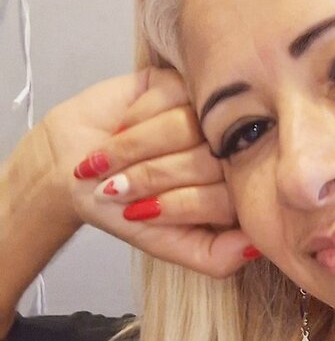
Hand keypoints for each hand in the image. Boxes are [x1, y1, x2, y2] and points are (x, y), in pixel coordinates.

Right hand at [42, 66, 259, 277]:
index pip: (229, 197)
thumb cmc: (122, 207)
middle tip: (123, 185)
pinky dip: (135, 118)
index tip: (143, 213)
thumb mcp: (168, 245)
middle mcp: (226, 150)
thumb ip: (216, 257)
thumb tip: (257, 246)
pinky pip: (168, 97)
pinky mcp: (179, 82)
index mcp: (232, 189)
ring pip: (188, 125)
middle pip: (209, 160)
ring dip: (138, 147)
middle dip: (153, 177)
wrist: (71, 168)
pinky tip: (122, 126)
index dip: (179, 206)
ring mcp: (206, 112)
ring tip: (115, 157)